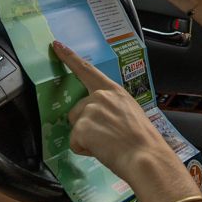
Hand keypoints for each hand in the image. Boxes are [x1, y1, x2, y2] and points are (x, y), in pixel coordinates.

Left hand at [53, 40, 174, 181]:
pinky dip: (84, 150)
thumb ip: (112, 108)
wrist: (145, 156)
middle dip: (86, 125)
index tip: (56, 45)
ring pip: (76, 127)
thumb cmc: (143, 140)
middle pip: (78, 110)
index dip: (70, 57)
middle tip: (108, 138)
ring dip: (86, 138)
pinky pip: (75, 142)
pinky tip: (102, 151)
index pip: (87, 70)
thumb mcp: (130, 113)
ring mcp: (90, 110)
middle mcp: (100, 96)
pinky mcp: (82, 127)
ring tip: (108, 145)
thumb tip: (102, 118)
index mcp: (113, 90)